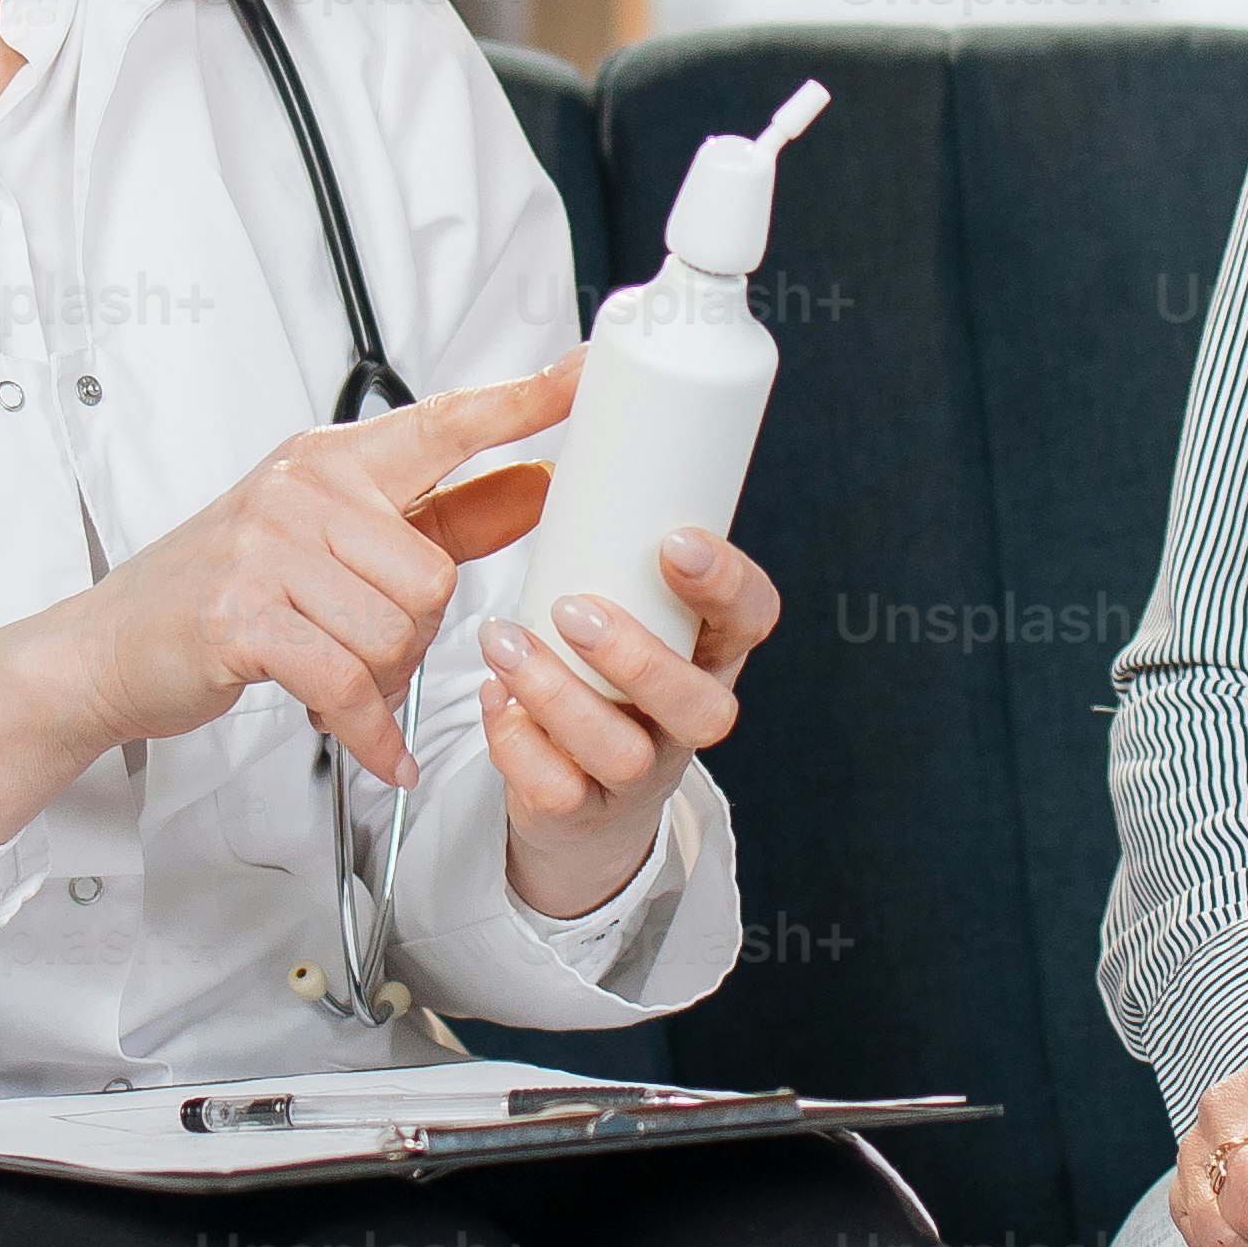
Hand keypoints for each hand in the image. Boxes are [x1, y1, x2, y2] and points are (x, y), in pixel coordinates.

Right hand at [0, 360, 576, 837]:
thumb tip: (539, 487)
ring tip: (336, 678)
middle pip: (434, 575)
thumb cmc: (228, 590)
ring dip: (380, 680)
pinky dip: (369, 730)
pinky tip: (376, 748)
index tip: (587, 369)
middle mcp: (302, 491)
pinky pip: (346, 682)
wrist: (109, 646)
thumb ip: (443, 517)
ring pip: (397, 632)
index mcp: (333, 461)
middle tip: (362, 651)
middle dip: (414, 638)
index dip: (523, 399)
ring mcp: (266, 549)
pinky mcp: (243, 617)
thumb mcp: (334, 541)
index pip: (445, 422)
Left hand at [477, 526, 780, 917]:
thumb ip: (607, 548)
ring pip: (623, 752)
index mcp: (710, 653)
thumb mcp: (626, 608)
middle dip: (636, 655)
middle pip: (699, 705)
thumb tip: (553, 435)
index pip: (753, 619)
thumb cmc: (599, 675)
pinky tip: (493, 698)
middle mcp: (686, 718)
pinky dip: (516, 743)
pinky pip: (557, 792)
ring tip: (504, 644)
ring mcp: (637, 773)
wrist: (581, 797)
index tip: (675, 541)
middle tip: (572, 609)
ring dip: (558, 695)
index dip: (726, 585)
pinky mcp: (582, 811)